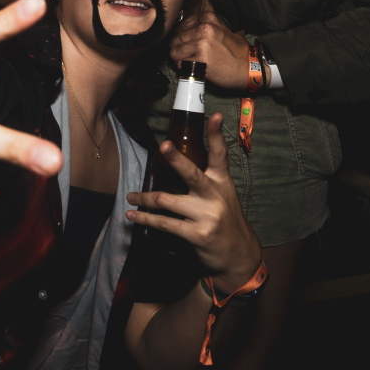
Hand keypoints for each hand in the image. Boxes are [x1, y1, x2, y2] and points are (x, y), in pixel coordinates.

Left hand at [126, 113, 262, 290]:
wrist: (238, 254)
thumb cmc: (225, 220)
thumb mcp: (223, 195)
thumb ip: (206, 180)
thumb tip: (177, 163)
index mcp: (222, 182)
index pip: (220, 155)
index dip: (216, 135)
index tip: (214, 115)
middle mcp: (215, 195)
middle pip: (192, 173)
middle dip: (176, 159)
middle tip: (162, 146)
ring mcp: (206, 215)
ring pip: (168, 201)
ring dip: (145, 199)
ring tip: (131, 197)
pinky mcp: (197, 234)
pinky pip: (165, 223)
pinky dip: (146, 219)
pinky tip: (134, 216)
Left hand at [168, 9, 252, 89]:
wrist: (249, 68)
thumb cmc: (237, 52)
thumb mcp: (224, 29)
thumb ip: (206, 24)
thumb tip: (186, 23)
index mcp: (208, 18)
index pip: (180, 23)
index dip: (180, 35)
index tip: (184, 42)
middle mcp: (204, 28)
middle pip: (175, 37)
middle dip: (178, 47)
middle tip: (186, 55)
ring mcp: (202, 42)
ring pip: (174, 49)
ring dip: (179, 58)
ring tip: (188, 62)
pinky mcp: (201, 58)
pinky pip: (180, 62)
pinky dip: (183, 67)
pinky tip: (192, 68)